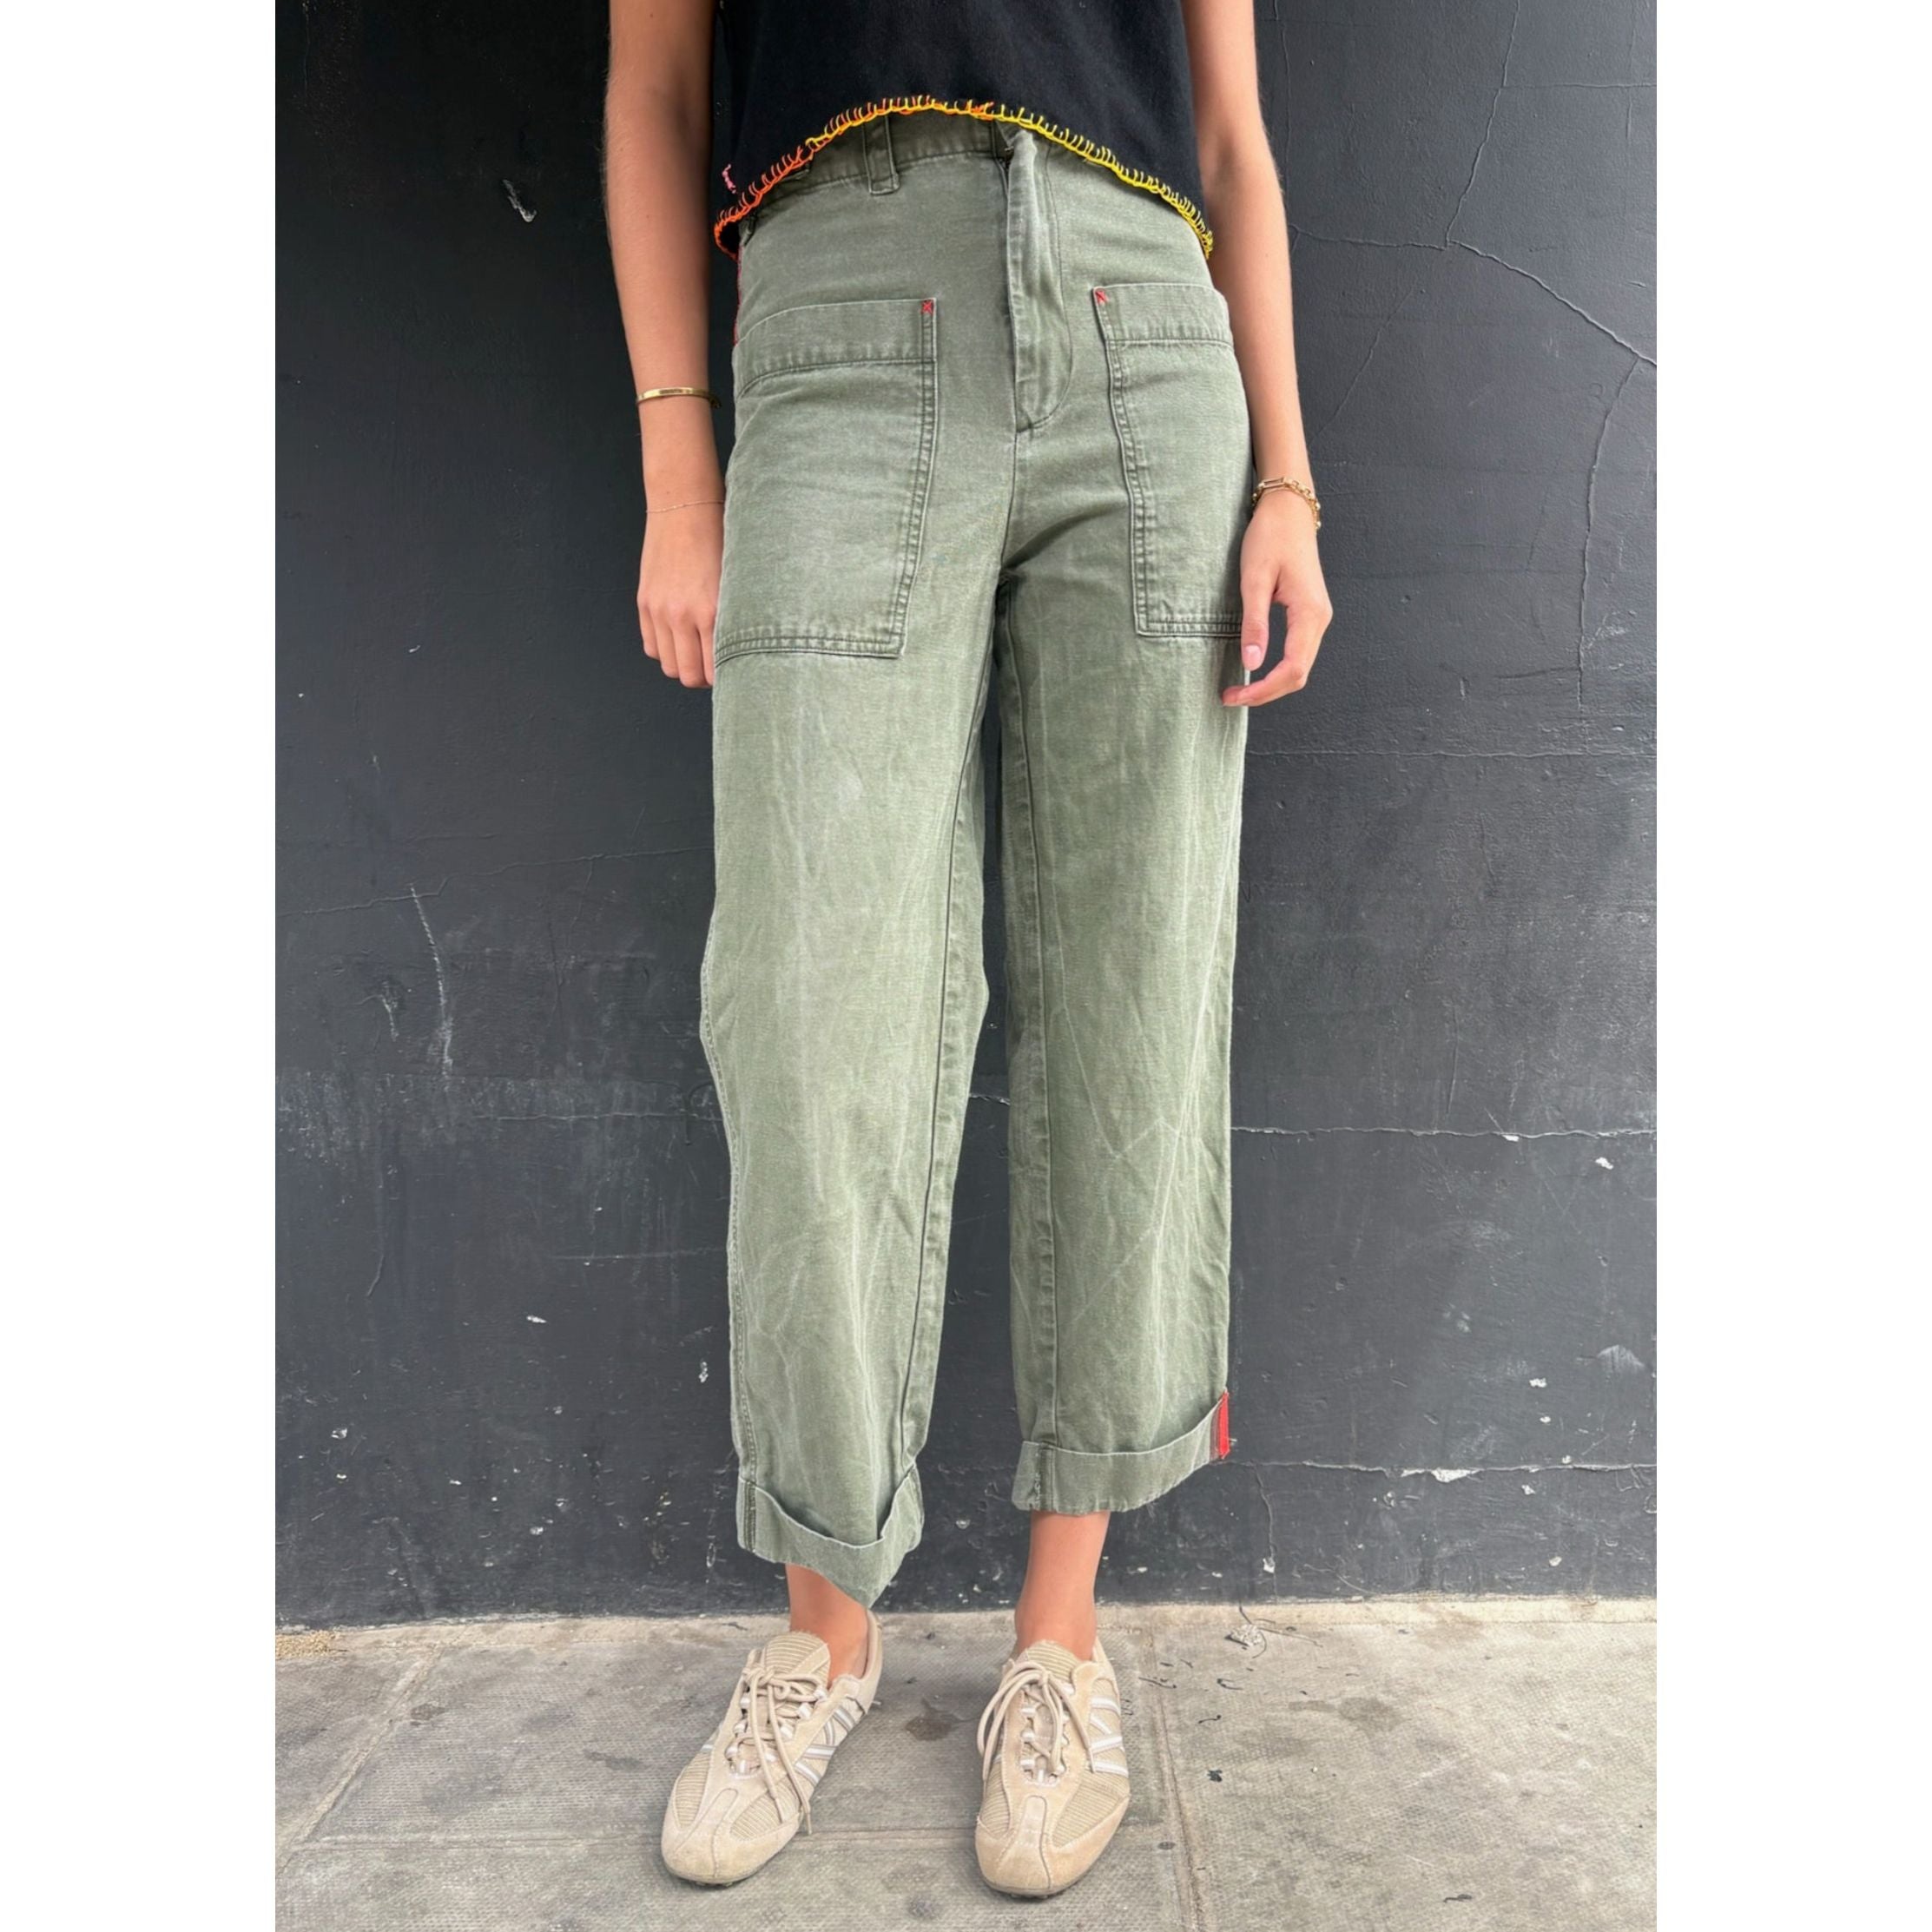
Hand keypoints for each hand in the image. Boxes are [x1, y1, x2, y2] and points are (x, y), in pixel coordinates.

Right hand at [637, 501, 723, 687]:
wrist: (684, 507)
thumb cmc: (718, 539)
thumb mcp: (735, 581)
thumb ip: (732, 618)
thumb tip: (736, 652)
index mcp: (712, 611)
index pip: (715, 669)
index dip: (724, 678)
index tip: (732, 673)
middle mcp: (683, 615)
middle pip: (688, 675)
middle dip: (702, 678)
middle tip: (713, 670)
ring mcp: (660, 610)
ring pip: (668, 665)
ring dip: (682, 666)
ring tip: (696, 655)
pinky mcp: (644, 602)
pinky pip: (651, 646)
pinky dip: (664, 650)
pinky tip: (678, 639)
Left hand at [1222, 490, 1331, 706]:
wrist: (1289, 510)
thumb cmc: (1271, 537)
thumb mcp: (1255, 579)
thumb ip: (1254, 623)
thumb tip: (1251, 663)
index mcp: (1310, 613)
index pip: (1292, 669)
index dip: (1263, 690)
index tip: (1234, 696)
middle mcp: (1320, 619)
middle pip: (1299, 675)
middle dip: (1266, 693)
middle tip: (1231, 698)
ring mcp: (1317, 617)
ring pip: (1300, 667)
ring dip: (1272, 684)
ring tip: (1240, 689)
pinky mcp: (1309, 614)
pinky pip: (1298, 653)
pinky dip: (1278, 669)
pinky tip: (1256, 670)